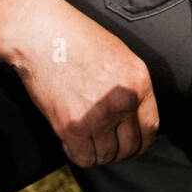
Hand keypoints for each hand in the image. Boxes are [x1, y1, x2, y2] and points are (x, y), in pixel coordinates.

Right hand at [9, 0, 159, 167]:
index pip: (150, 127)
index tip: (130, 146)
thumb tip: (132, 118)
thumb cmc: (75, 39)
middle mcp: (124, 99)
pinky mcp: (73, 125)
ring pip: (107, 155)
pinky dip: (77, 154)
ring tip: (84, 138)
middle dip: (118, 152)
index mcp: (139, 80)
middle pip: (131, 147)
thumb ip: (129, 87)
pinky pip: (84, 158)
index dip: (140, 143)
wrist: (40, 33)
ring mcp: (100, 114)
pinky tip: (70, 140)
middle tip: (104, 145)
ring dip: (96, 152)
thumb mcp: (117, 56)